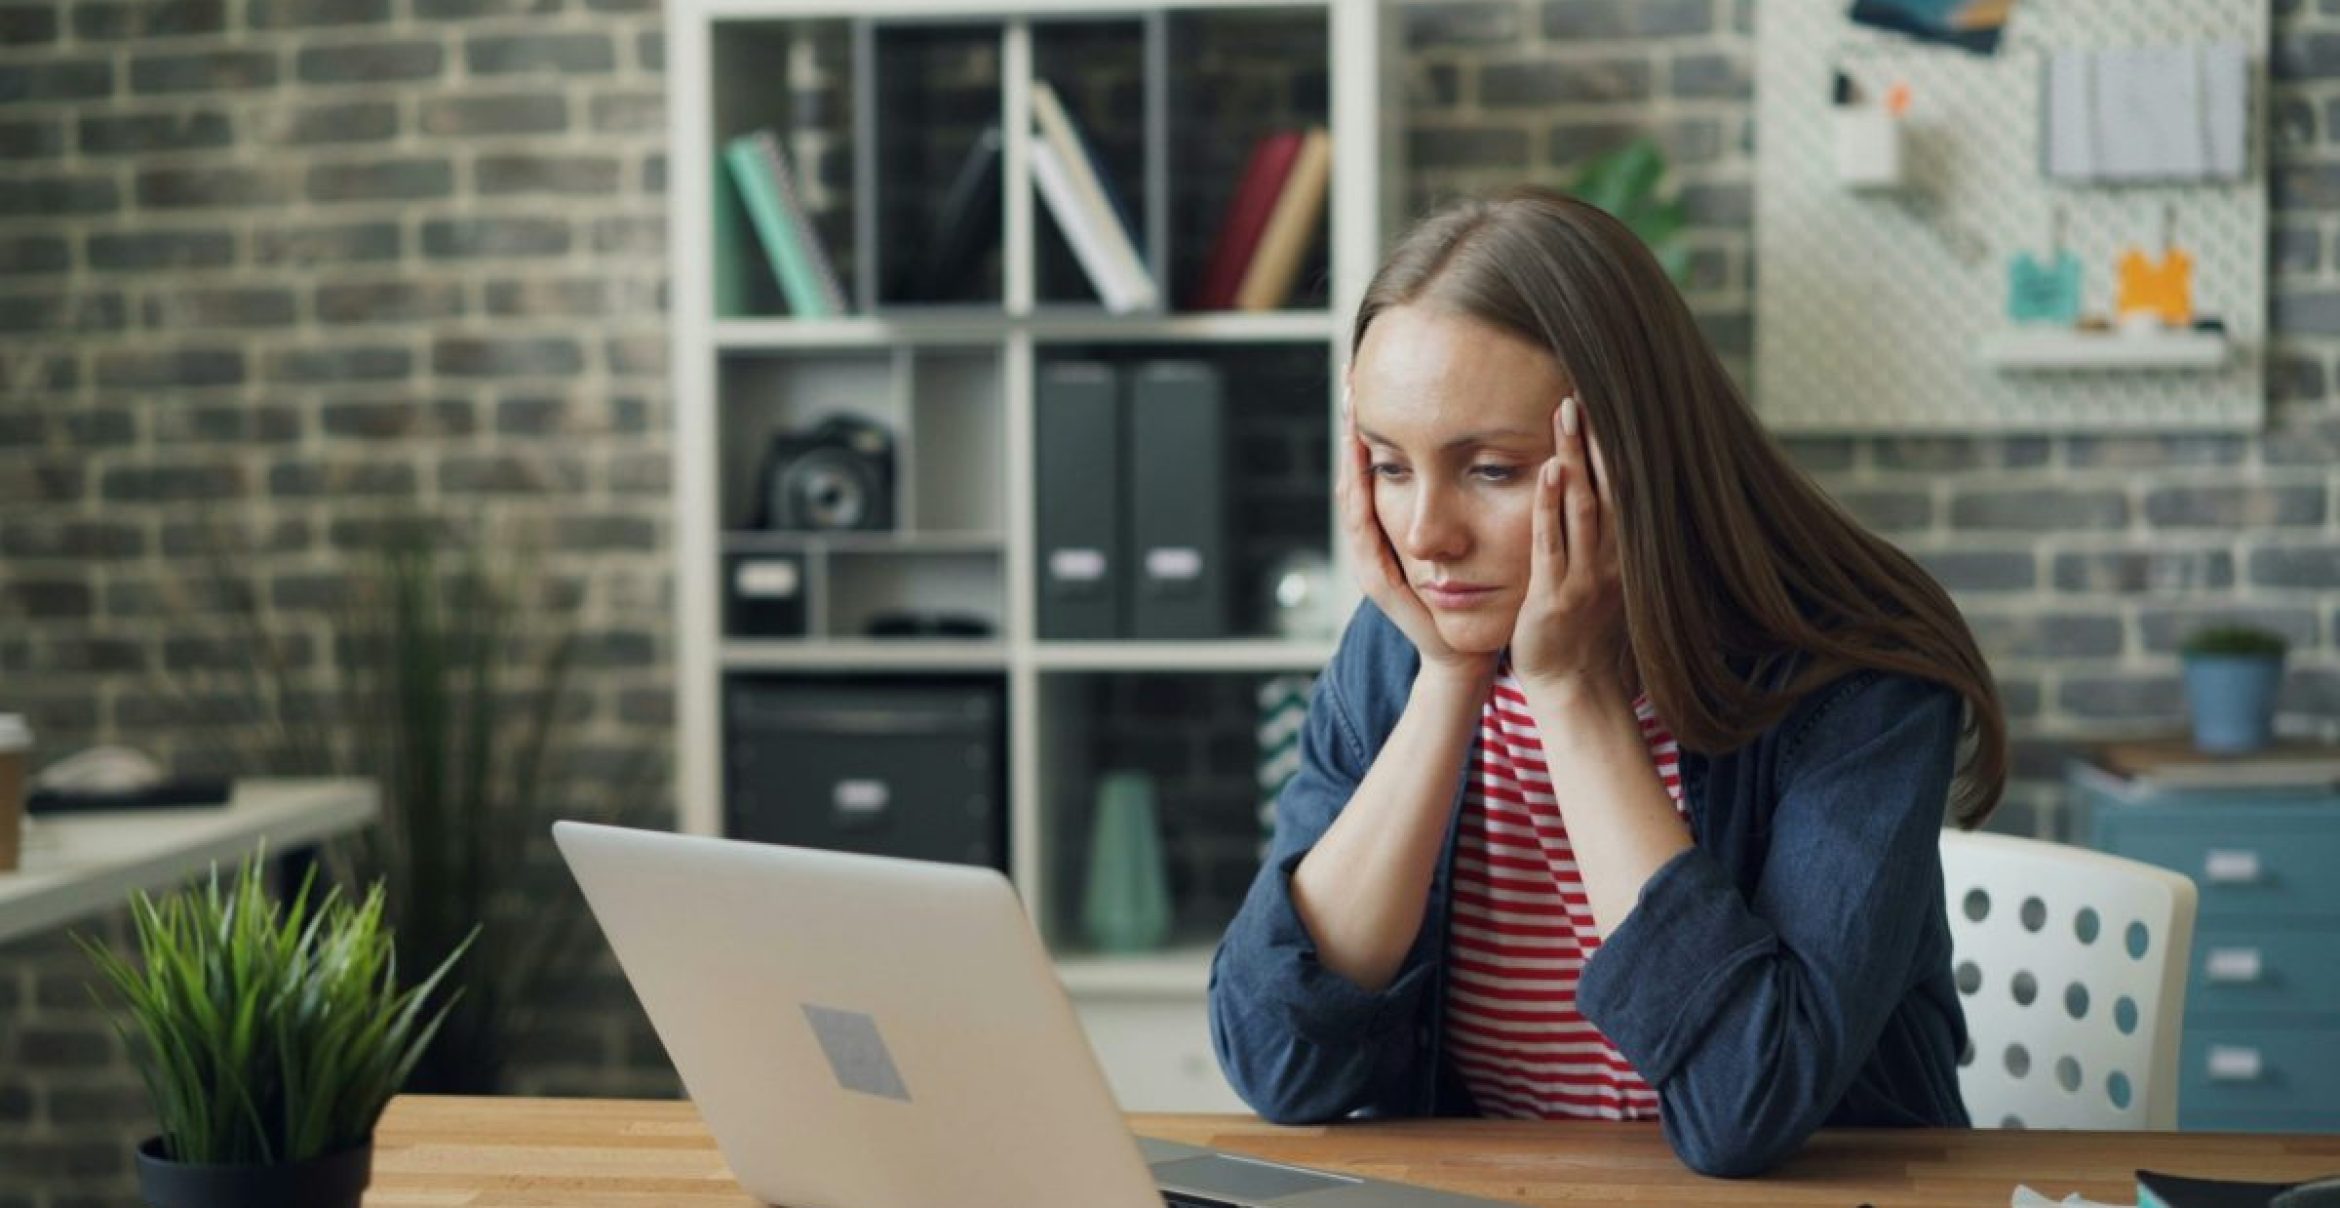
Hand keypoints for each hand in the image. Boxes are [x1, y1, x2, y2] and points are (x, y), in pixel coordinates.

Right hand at [1338, 388, 1494, 683]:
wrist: (1463, 652)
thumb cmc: (1473, 594)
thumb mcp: (1467, 536)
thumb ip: (1466, 499)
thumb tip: (1487, 447)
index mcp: (1392, 527)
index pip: (1375, 465)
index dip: (1371, 424)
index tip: (1370, 379)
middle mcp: (1373, 539)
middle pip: (1354, 471)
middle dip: (1351, 426)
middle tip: (1350, 378)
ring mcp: (1369, 558)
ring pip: (1351, 494)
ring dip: (1349, 453)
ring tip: (1351, 410)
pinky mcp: (1377, 577)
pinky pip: (1361, 528)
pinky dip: (1358, 494)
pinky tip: (1360, 465)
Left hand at [1510, 395, 1627, 699]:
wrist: (1574, 686)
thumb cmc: (1582, 629)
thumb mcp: (1601, 575)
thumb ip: (1603, 534)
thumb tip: (1602, 488)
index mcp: (1623, 551)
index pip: (1622, 486)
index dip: (1613, 444)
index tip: (1602, 401)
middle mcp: (1612, 559)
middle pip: (1608, 486)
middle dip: (1595, 438)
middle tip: (1582, 389)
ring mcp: (1586, 577)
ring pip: (1583, 507)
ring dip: (1573, 458)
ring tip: (1566, 414)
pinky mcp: (1555, 596)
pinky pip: (1552, 544)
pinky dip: (1549, 506)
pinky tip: (1545, 471)